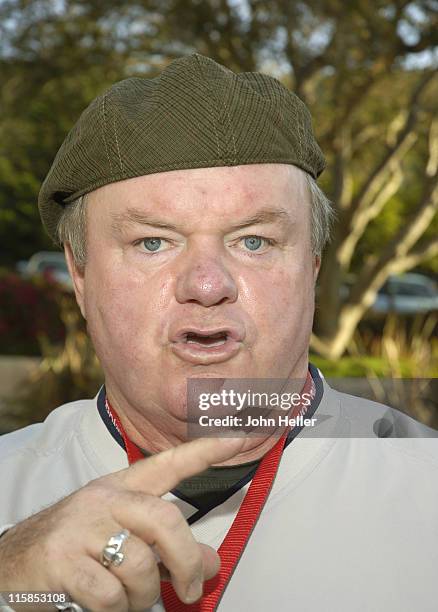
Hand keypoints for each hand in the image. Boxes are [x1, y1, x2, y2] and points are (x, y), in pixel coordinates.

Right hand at [0, 436, 244, 610]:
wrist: (13, 560)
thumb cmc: (79, 544)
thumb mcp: (122, 535)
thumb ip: (167, 546)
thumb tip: (211, 563)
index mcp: (120, 487)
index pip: (169, 463)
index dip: (205, 450)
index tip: (238, 436)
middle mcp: (104, 499)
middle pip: (164, 520)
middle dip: (185, 561)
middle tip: (191, 589)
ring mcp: (81, 528)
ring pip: (140, 565)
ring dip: (143, 595)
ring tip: (129, 597)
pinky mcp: (62, 562)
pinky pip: (110, 595)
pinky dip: (116, 609)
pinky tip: (104, 603)